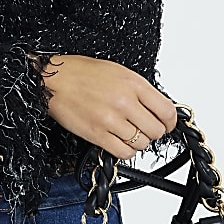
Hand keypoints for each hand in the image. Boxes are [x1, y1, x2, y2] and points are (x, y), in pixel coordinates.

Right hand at [42, 56, 176, 158]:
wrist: (53, 80)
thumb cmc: (81, 73)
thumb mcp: (117, 71)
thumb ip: (139, 89)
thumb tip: (155, 108)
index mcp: (133, 83)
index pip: (167, 110)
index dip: (170, 122)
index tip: (166, 125)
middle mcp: (125, 101)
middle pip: (156, 130)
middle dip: (152, 132)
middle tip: (143, 129)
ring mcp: (111, 119)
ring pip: (141, 143)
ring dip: (137, 142)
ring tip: (127, 134)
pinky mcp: (97, 134)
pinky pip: (123, 152)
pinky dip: (125, 151)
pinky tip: (118, 142)